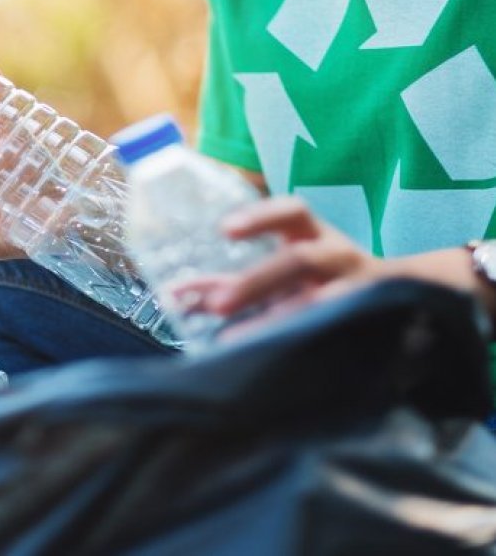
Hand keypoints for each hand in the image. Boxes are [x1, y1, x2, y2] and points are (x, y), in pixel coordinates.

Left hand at [170, 196, 495, 334]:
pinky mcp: (369, 324)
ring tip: (238, 341)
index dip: (260, 218)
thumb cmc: (319, 281)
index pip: (292, 212)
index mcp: (314, 235)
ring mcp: (359, 290)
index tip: (225, 231)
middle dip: (257, 282)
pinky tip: (278, 364)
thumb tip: (173, 293)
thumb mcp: (278, 272)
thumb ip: (226, 282)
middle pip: (299, 260)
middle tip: (217, 304)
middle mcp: (339, 256)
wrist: (403, 297)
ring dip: (281, 319)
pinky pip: (338, 334)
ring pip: (324, 300)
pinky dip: (307, 346)